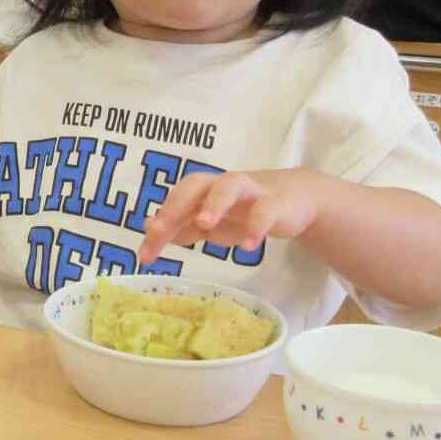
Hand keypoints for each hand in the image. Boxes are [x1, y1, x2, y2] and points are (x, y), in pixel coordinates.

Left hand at [137, 168, 321, 264]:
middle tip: (159, 229)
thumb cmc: (243, 211)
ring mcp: (250, 191)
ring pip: (230, 185)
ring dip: (214, 203)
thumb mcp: (210, 223)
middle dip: (176, 205)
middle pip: (195, 184)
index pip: (175, 202)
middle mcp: (222, 185)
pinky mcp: (277, 203)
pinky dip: (256, 225)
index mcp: (203, 191)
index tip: (145, 255)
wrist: (294, 201)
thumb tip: (147, 226)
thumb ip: (181, 226)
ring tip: (204, 225)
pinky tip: (248, 246)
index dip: (159, 224)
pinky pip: (266, 209)